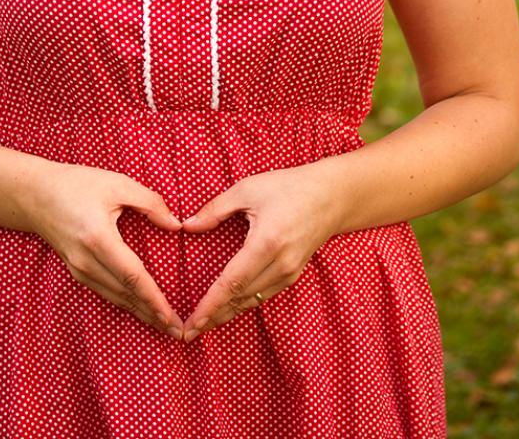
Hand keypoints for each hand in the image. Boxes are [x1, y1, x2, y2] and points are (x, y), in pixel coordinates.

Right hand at [26, 162, 185, 339]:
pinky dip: (126, 303)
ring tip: (165, 326)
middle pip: (126, 294)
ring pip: (115, 298)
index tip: (171, 317)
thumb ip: (151, 203)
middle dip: (153, 315)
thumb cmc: (77, 184)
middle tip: (179, 333)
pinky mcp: (77, 271)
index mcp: (99, 238)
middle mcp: (87, 261)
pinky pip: (106, 292)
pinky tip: (141, 309)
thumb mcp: (118, 184)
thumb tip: (176, 225)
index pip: (133, 276)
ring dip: (141, 313)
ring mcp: (79, 269)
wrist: (34, 195)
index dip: (154, 299)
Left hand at [179, 163, 345, 342]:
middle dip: (213, 316)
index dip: (210, 305)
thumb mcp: (247, 189)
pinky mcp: (293, 274)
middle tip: (187, 332)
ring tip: (202, 325)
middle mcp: (281, 264)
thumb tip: (187, 226)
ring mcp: (290, 272)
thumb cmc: (288, 187)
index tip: (192, 323)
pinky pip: (263, 294)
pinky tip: (226, 308)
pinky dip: (242, 303)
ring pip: (252, 301)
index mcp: (267, 242)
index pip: (232, 282)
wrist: (332, 196)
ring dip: (226, 313)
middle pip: (240, 298)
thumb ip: (215, 210)